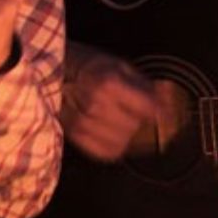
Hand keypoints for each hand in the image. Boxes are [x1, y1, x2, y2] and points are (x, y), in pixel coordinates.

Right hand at [62, 47, 158, 161]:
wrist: (51, 73)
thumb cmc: (86, 66)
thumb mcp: (119, 65)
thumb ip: (144, 85)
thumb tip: (165, 102)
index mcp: (109, 83)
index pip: (148, 108)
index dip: (158, 110)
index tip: (160, 111)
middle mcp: (97, 105)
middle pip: (135, 126)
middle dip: (139, 119)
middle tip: (132, 111)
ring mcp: (84, 123)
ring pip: (123, 141)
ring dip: (126, 133)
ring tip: (118, 120)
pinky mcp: (76, 136)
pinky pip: (106, 152)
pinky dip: (114, 146)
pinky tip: (111, 135)